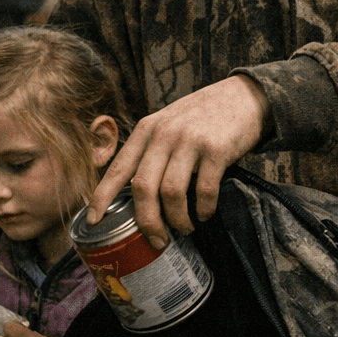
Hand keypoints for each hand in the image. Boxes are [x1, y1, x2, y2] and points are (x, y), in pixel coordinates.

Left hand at [87, 74, 269, 247]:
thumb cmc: (203, 116)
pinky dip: (203, 209)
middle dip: (147, 221)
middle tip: (157, 240)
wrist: (243, 96)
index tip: (94, 220)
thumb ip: (150, 150)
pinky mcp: (217, 150)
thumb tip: (136, 195)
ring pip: (172, 193)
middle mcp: (165, 134)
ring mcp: (191, 141)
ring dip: (178, 219)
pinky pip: (205, 190)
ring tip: (185, 228)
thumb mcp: (168, 124)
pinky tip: (205, 214)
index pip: (119, 168)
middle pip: (144, 187)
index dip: (102, 197)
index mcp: (147, 130)